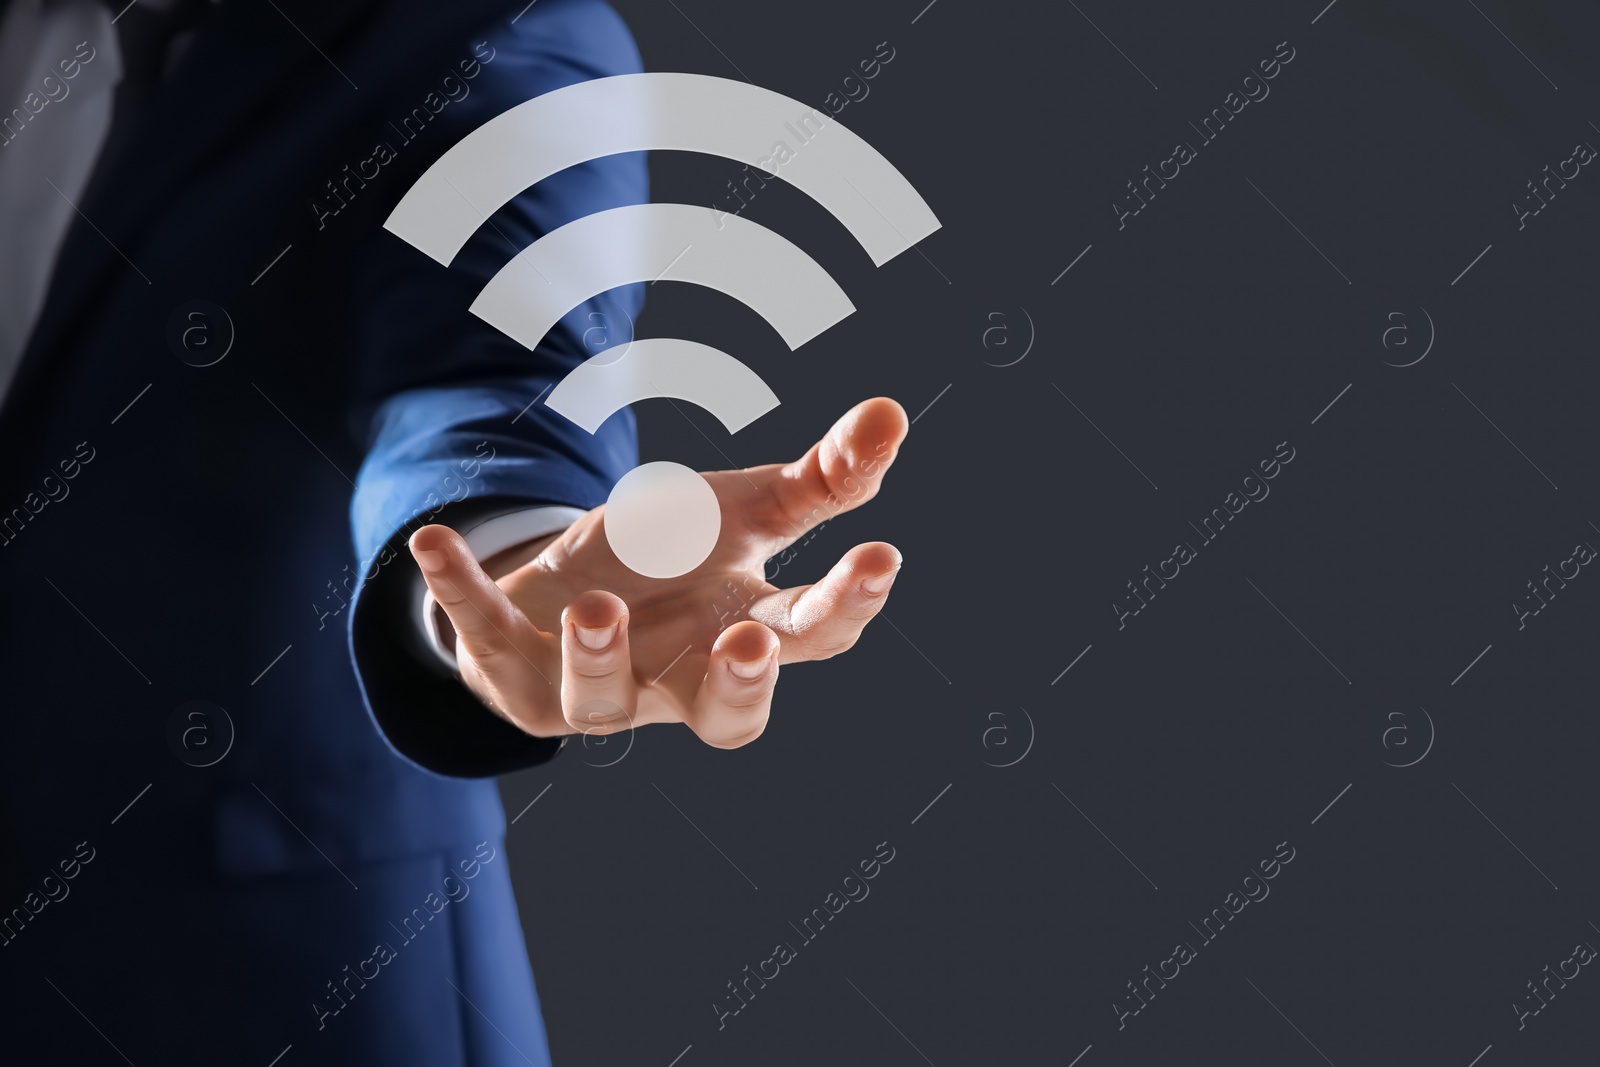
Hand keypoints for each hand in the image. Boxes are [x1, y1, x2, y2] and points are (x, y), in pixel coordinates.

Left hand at [406, 397, 907, 748]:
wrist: (573, 591)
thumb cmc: (679, 560)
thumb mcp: (748, 512)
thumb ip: (822, 479)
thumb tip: (894, 414)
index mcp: (745, 635)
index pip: (813, 639)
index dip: (845, 606)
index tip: (876, 555)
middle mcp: (676, 679)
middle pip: (724, 715)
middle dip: (739, 685)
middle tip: (749, 637)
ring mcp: (595, 686)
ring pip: (598, 702)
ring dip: (597, 657)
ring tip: (598, 604)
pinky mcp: (514, 670)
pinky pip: (482, 636)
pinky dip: (459, 591)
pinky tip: (431, 540)